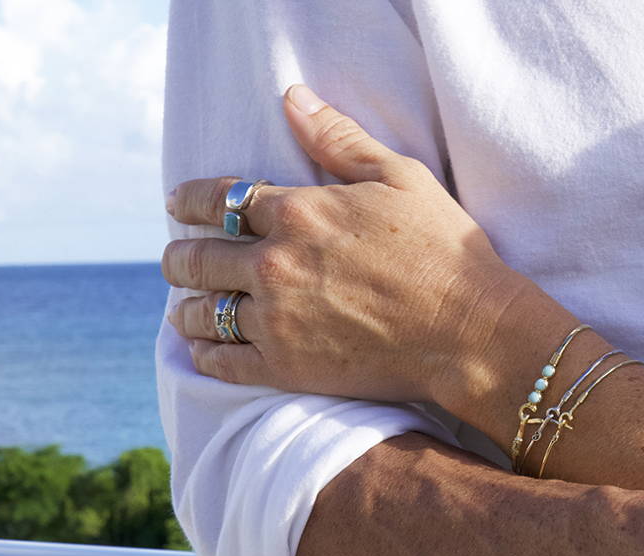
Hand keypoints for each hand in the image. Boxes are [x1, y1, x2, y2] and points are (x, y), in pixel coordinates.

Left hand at [162, 84, 531, 402]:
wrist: (468, 331)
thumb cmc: (443, 250)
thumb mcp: (400, 177)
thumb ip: (339, 139)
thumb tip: (292, 99)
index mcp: (298, 213)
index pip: (220, 200)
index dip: (190, 200)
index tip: (177, 203)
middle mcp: (274, 265)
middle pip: (197, 258)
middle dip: (179, 256)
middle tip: (175, 258)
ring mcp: (276, 320)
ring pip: (201, 312)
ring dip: (186, 306)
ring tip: (184, 307)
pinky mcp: (286, 368)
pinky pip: (223, 362)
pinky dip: (204, 354)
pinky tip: (201, 349)